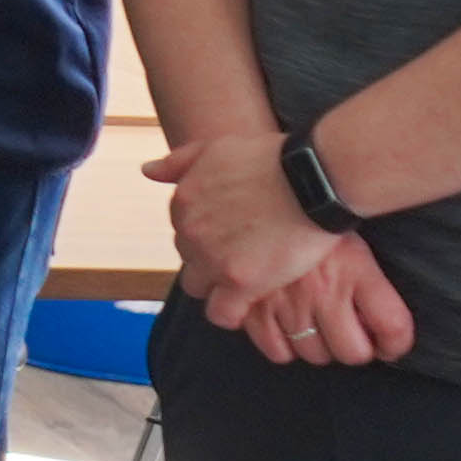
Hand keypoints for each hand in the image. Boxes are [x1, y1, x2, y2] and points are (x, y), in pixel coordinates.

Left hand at [148, 131, 418, 364]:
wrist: (312, 178)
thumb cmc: (274, 159)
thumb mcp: (219, 148)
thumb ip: (181, 161)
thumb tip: (148, 171)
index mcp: (182, 200)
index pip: (183, 231)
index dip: (207, 236)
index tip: (231, 237)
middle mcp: (189, 231)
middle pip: (189, 258)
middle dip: (211, 259)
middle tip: (245, 257)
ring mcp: (212, 257)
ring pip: (199, 287)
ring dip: (218, 285)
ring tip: (249, 280)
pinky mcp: (240, 281)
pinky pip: (220, 313)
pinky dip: (231, 313)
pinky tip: (249, 306)